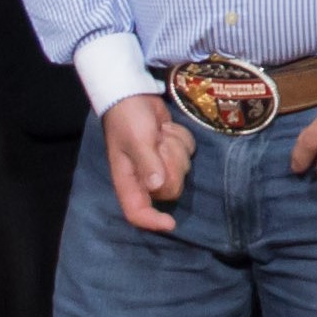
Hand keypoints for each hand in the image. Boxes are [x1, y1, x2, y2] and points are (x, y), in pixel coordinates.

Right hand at [98, 95, 189, 235]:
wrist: (133, 94)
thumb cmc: (128, 119)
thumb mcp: (136, 139)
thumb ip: (147, 163)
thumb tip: (157, 187)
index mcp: (128, 181)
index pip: (137, 213)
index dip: (153, 222)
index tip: (170, 222)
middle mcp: (145, 179)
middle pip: (171, 189)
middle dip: (171, 164)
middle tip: (159, 143)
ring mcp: (160, 166)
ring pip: (182, 169)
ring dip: (175, 147)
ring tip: (160, 133)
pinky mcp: (172, 152)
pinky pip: (188, 152)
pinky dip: (181, 138)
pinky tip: (167, 128)